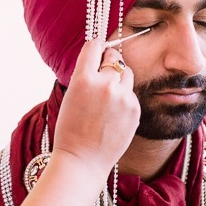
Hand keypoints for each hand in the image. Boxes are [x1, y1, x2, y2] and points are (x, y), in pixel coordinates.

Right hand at [52, 39, 139, 177]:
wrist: (82, 160)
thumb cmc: (71, 129)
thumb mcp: (71, 95)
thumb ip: (86, 75)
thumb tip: (101, 58)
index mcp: (83, 78)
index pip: (94, 46)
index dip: (96, 46)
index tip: (97, 48)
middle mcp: (105, 84)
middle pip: (114, 57)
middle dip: (109, 62)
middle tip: (103, 74)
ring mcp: (123, 97)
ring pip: (126, 73)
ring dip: (119, 79)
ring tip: (108, 97)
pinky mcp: (135, 109)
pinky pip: (132, 93)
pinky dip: (125, 98)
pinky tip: (114, 114)